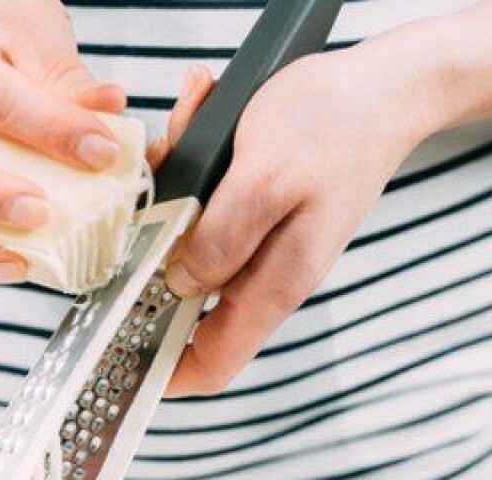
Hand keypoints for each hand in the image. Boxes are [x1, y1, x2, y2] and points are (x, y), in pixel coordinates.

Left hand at [164, 46, 435, 396]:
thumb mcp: (265, 178)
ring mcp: (259, 248)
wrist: (382, 86)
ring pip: (185, 248)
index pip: (214, 364)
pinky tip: (195, 126)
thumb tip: (179, 284)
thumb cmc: (332, 122)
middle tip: (143, 199)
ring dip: (168, 203)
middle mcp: (265, 276)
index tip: (116, 355)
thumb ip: (220, 240)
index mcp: (275, 285)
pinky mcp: (252, 217)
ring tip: (176, 142)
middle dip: (150, 257)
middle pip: (183, 302)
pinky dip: (187, 173)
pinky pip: (200, 211)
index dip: (162, 372)